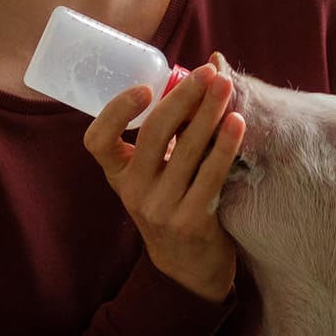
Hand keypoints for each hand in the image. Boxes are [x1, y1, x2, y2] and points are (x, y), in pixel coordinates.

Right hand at [82, 58, 244, 302]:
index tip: (145, 88)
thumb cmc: (174, 204)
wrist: (188, 269)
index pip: (97, 141)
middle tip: (207, 74)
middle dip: (183, 97)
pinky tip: (237, 123)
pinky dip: (225, 145)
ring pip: (186, 150)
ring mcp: (160, 208)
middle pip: (153, 134)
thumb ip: (172, 130)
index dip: (116, 111)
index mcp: (119, 175)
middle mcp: (133, 191)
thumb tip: (209, 66)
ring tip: (226, 87)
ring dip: (209, 113)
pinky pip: (210, 175)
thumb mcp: (157, 173)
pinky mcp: (190, 222)